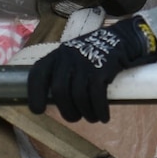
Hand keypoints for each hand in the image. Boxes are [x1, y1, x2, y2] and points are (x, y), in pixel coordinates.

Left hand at [26, 18, 156, 122]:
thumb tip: (56, 102)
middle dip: (66, 110)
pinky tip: (103, 117)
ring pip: (78, 96)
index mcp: (56, 56)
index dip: (35, 95)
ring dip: (85, 113)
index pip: (38, 74)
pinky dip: (99, 110)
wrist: (121, 39)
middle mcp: (67, 58)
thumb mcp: (71, 58)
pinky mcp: (101, 69)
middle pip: (59, 91)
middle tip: (74, 118)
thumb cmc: (93, 54)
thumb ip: (61, 74)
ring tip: (92, 118)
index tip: (38, 110)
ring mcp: (84, 63)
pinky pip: (96, 96)